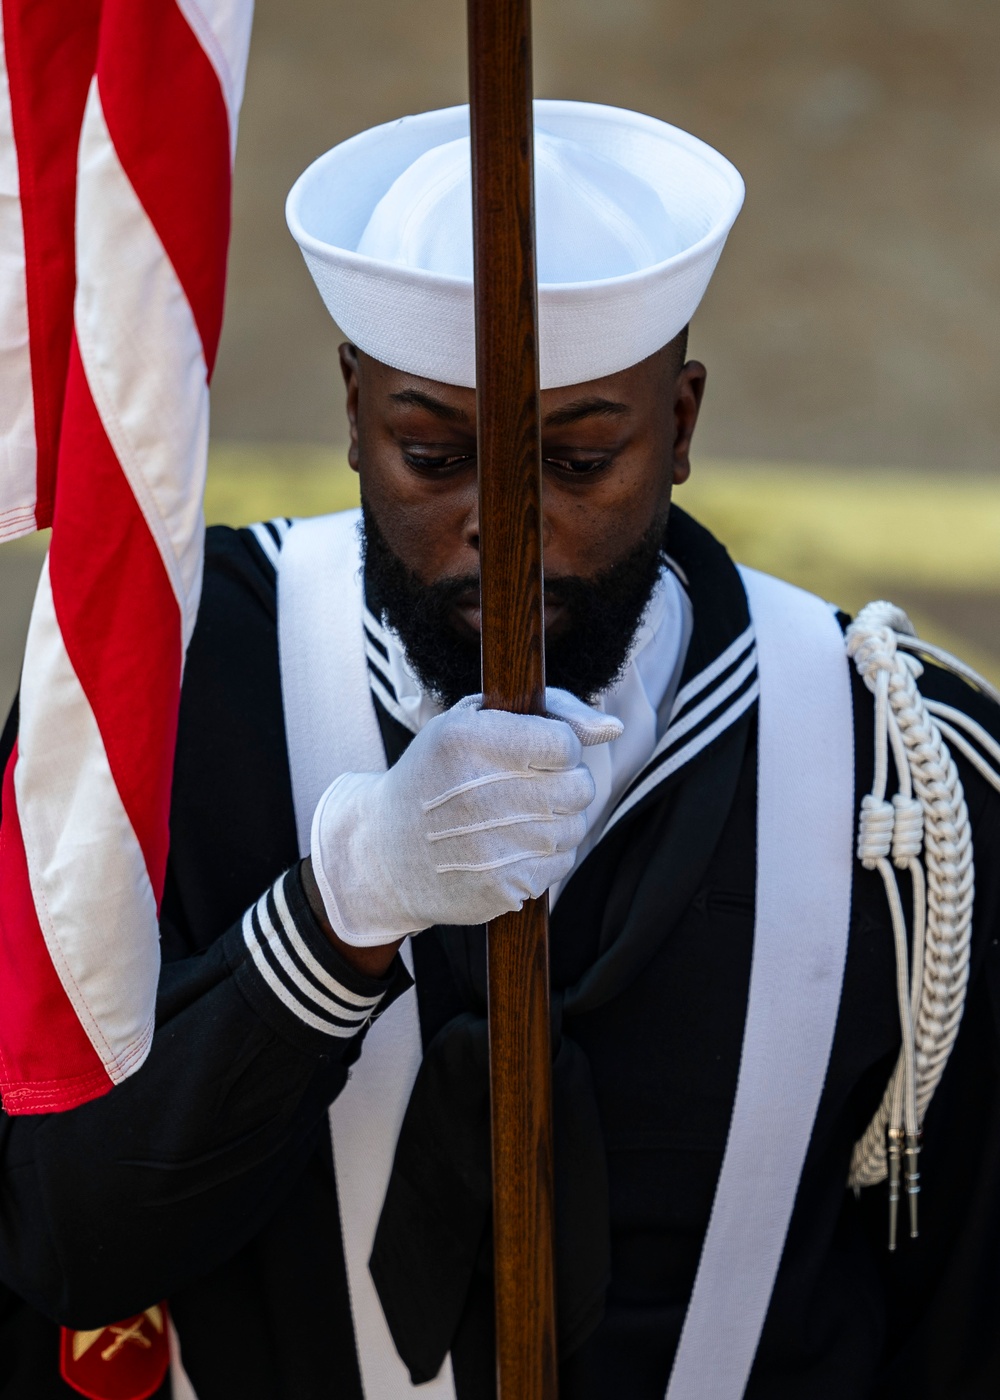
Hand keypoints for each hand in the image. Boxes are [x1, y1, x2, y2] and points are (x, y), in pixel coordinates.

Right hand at [310, 688, 622, 945]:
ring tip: (516, 817)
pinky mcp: (500, 887)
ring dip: (557, 821)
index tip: (534, 754)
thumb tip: (612, 728)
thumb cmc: (439, 774)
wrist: (385, 852)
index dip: (558, 748)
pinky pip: (559, 865)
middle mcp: (477, 794)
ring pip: (575, 827)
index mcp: (468, 740)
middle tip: (529, 786)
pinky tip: (509, 847)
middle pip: (579, 787)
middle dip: (564, 784)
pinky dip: (544, 856)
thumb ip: (553, 710)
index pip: (564, 744)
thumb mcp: (474, 720)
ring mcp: (489, 846)